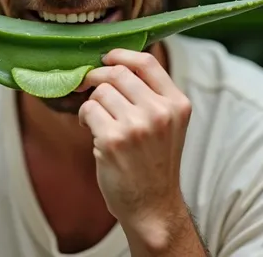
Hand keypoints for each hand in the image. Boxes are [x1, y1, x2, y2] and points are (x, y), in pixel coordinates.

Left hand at [76, 48, 191, 230]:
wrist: (153, 207)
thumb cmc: (153, 163)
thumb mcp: (167, 124)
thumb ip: (150, 95)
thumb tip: (113, 64)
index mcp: (177, 104)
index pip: (147, 62)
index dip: (121, 55)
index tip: (106, 58)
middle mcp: (161, 112)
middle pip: (118, 73)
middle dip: (97, 77)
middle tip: (87, 86)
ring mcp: (137, 126)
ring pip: (100, 91)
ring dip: (92, 102)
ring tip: (97, 120)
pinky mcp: (113, 140)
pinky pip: (88, 110)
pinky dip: (85, 118)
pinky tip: (93, 132)